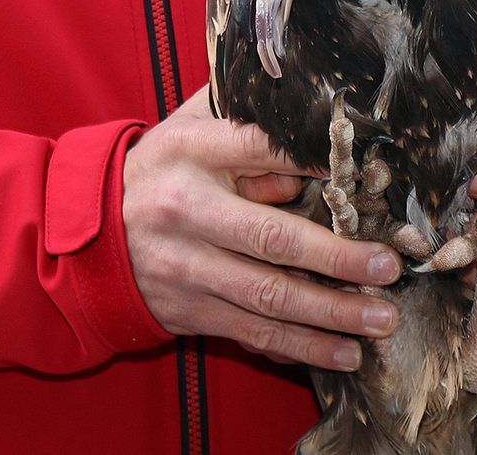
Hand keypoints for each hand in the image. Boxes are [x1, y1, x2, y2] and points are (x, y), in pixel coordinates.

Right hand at [123, 86, 400, 369]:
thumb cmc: (163, 166)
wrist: (89, 232)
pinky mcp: (190, 310)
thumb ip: (246, 123)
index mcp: (194, 151)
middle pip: (273, 239)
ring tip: (379, 321)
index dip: (312, 160)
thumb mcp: (194, 127)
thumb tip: (313, 135)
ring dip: (329, 314)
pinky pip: (251, 332)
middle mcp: (189, 211)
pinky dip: (299, 346)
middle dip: (337, 259)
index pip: (261, 149)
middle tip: (387, 268)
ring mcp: (188, 267)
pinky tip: (341, 352)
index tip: (362, 173)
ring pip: (268, 297)